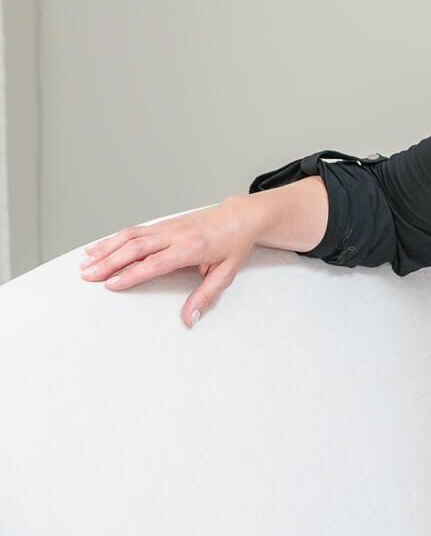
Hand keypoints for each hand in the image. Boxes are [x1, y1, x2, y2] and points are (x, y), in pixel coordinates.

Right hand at [79, 198, 262, 329]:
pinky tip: (98, 247)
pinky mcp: (163, 224)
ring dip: (106, 249)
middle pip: (136, 247)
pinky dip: (113, 239)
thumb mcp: (226, 273)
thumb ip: (206, 296)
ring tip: (86, 264)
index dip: (132, 274)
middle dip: (109, 262)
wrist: (240, 217)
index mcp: (191, 248)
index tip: (112, 285)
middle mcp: (176, 234)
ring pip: (131, 236)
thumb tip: (190, 318)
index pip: (155, 263)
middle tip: (89, 276)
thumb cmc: (233, 244)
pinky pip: (135, 231)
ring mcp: (168, 227)